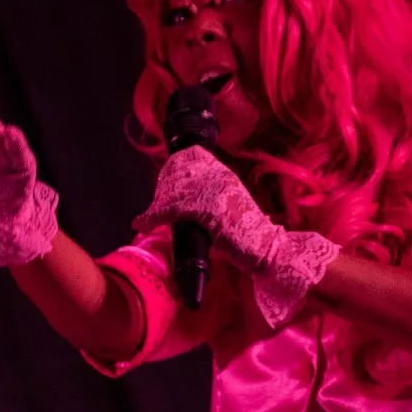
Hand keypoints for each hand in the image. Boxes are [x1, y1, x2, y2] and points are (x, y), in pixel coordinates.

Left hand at [132, 147, 339, 328]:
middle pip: (179, 176)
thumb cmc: (248, 239)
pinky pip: (174, 209)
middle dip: (161, 191)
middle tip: (151, 209)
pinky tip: (143, 222)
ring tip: (146, 218)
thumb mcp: (227, 214)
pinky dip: (155, 216)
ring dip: (157, 206)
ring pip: (174, 192)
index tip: (162, 183)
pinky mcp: (210, 211)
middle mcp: (220, 180)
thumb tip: (182, 211)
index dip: (174, 170)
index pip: (194, 161)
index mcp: (225, 178)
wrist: (268, 251)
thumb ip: (208, 207)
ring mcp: (216, 194)